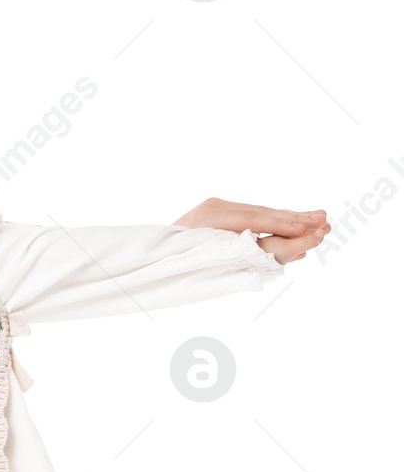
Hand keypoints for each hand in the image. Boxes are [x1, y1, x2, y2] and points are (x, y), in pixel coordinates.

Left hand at [173, 197, 329, 263]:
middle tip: (323, 221)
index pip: (251, 219)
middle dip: (294, 218)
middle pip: (261, 213)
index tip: (303, 230)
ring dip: (291, 218)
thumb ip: (231, 257)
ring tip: (320, 219)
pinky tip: (298, 224)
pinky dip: (277, 222)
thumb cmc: (169, 264)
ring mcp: (219, 208)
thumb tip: (267, 255)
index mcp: (208, 217)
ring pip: (261, 214)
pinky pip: (255, 218)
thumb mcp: (196, 262)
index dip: (278, 225)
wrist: (148, 255)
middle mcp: (215, 208)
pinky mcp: (222, 213)